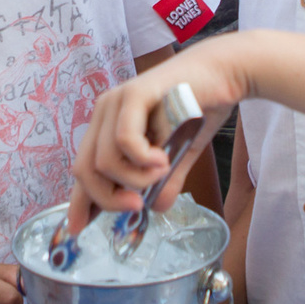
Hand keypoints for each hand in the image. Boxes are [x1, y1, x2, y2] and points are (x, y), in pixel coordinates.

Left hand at [66, 35, 251, 234]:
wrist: (226, 74)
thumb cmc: (200, 109)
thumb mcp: (177, 155)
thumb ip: (162, 180)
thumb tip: (155, 208)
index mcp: (108, 125)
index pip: (84, 168)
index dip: (79, 201)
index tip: (78, 229)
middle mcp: (105, 112)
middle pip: (85, 170)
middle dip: (109, 198)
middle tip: (138, 204)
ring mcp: (118, 101)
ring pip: (105, 160)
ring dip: (134, 179)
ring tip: (161, 172)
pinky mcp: (136, 93)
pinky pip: (124, 140)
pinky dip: (142, 160)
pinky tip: (162, 160)